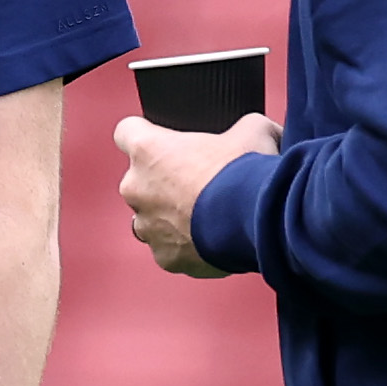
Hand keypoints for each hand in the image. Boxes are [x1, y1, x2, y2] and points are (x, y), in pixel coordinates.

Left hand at [113, 113, 280, 276]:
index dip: (147, 135)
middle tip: (201, 185)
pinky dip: (188, 248)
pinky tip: (215, 242)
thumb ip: (242, 128)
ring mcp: (147, 226)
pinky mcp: (165, 257)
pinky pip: (171, 250)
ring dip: (171, 218)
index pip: (126, 132)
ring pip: (151, 219)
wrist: (259, 222)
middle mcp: (136, 187)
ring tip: (207, 217)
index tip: (163, 143)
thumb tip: (258, 132)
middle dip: (165, 182)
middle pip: (140, 180)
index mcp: (147, 149)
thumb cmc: (247, 172)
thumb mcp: (254, 131)